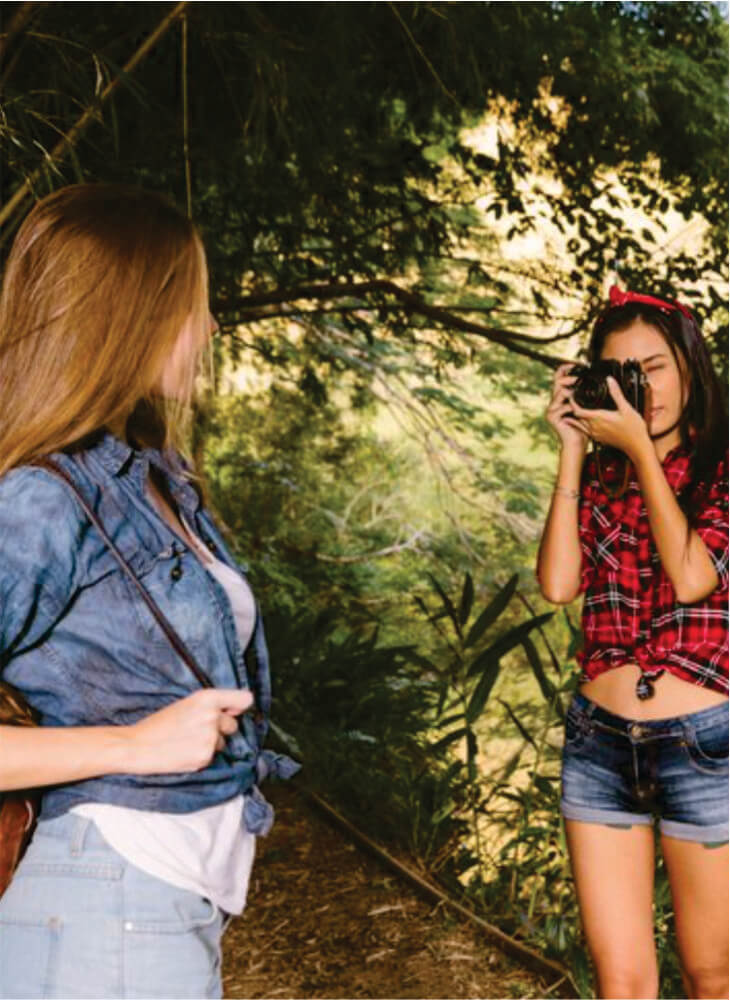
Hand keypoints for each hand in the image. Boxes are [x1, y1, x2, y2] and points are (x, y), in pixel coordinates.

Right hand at [124, 688, 253, 774]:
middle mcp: (212, 716)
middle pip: (234, 725)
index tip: (235, 710)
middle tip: (197, 730)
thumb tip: (235, 710)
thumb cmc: (158, 724)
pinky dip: (202, 756)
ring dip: (211, 744)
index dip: (240, 706)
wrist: (137, 746)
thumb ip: (211, 705)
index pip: (243, 699)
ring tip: (187, 742)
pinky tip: (184, 752)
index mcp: (207, 698)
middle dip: (221, 729)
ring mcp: (210, 738)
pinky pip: (212, 757)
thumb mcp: (185, 704)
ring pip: (223, 743)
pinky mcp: (205, 757)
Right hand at [546, 364, 588, 451]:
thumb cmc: (583, 427)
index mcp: (561, 397)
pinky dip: (570, 406)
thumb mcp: (585, 407)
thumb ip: (584, 395)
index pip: (559, 377)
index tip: (578, 364)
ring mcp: (551, 409)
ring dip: (570, 391)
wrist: (576, 443)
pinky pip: (561, 407)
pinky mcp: (551, 417)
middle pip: (557, 381)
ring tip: (579, 392)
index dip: (566, 368)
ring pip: (559, 392)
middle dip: (569, 378)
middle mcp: (554, 401)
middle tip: (579, 378)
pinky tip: (577, 409)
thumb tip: (594, 380)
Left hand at [569, 376, 650, 459]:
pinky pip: (585, 431)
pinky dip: (581, 425)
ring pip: (580, 425)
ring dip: (575, 418)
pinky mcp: (599, 439)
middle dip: (572, 408)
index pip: (577, 410)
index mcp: (598, 418)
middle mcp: (594, 428)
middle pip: (577, 417)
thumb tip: (610, 380)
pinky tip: (584, 422)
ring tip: (571, 410)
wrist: (637, 446)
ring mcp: (596, 434)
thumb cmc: (633, 429)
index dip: (572, 402)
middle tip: (571, 400)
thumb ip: (616, 394)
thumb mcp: (626, 408)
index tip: (571, 395)